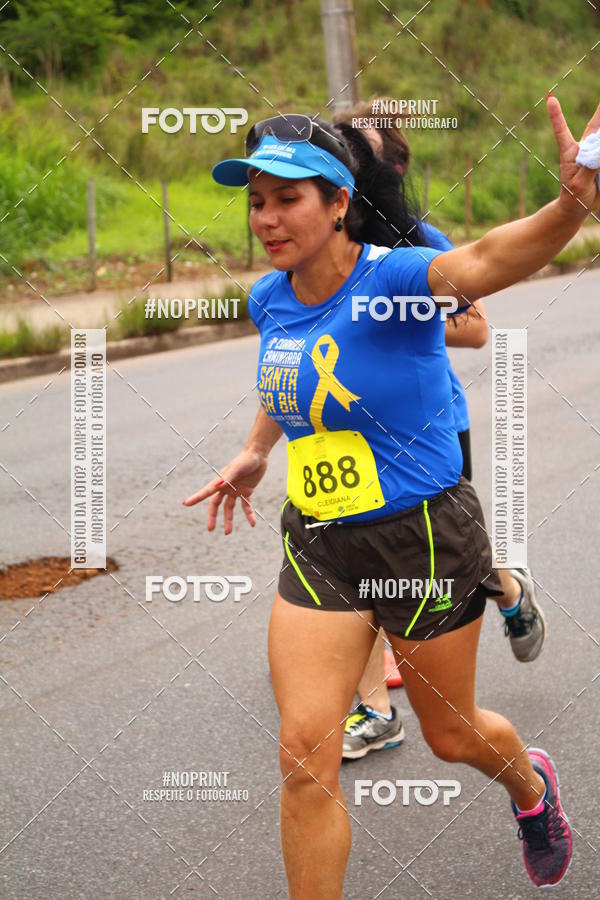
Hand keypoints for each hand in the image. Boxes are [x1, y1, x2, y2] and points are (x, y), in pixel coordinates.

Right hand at [182, 447, 267, 533]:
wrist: (258, 454)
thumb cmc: (246, 459)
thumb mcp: (237, 468)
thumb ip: (228, 478)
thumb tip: (218, 486)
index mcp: (220, 481)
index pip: (206, 492)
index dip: (195, 498)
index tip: (185, 504)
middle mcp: (226, 487)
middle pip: (216, 505)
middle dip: (212, 517)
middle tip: (210, 529)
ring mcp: (235, 490)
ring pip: (229, 508)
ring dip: (229, 520)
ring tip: (228, 533)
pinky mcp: (246, 491)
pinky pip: (246, 506)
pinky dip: (249, 515)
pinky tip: (252, 524)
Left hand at [549, 94, 599, 215]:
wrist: (578, 208)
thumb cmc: (574, 196)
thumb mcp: (578, 184)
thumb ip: (589, 165)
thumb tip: (599, 148)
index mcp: (571, 152)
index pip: (562, 131)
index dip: (557, 116)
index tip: (550, 100)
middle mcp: (585, 148)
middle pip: (595, 125)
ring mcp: (597, 153)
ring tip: (597, 147)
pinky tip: (599, 160)